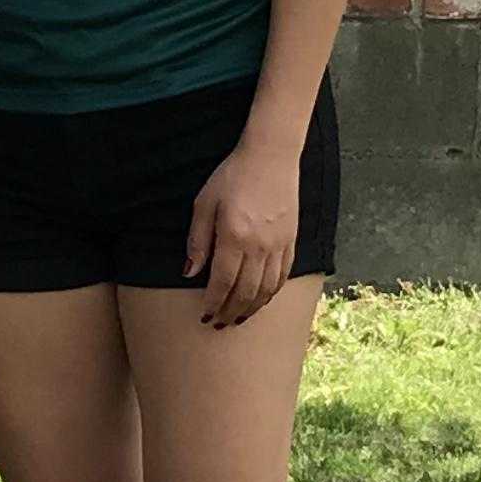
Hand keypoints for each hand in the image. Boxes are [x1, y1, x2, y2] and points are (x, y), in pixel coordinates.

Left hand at [183, 137, 300, 327]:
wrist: (270, 156)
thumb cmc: (232, 176)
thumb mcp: (204, 204)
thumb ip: (197, 241)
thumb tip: (189, 274)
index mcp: (234, 237)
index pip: (222, 283)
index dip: (213, 304)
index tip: (205, 318)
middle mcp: (259, 246)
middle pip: (246, 292)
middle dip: (231, 313)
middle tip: (219, 324)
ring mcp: (279, 245)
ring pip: (267, 289)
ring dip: (252, 308)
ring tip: (239, 318)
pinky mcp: (291, 240)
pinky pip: (283, 276)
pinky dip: (272, 293)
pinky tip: (262, 299)